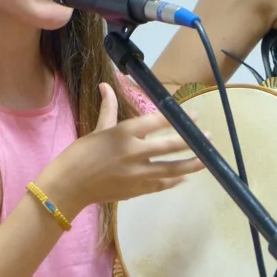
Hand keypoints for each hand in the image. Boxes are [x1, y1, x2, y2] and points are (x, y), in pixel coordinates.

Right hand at [57, 83, 206, 209]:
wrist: (69, 185)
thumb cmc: (80, 154)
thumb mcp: (97, 129)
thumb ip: (108, 108)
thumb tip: (105, 85)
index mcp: (124, 133)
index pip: (157, 121)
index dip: (177, 117)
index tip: (193, 114)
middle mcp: (135, 152)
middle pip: (171, 145)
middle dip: (192, 140)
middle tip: (208, 135)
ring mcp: (138, 173)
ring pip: (172, 168)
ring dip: (191, 163)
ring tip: (207, 160)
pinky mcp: (137, 190)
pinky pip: (162, 184)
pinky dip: (175, 181)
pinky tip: (185, 177)